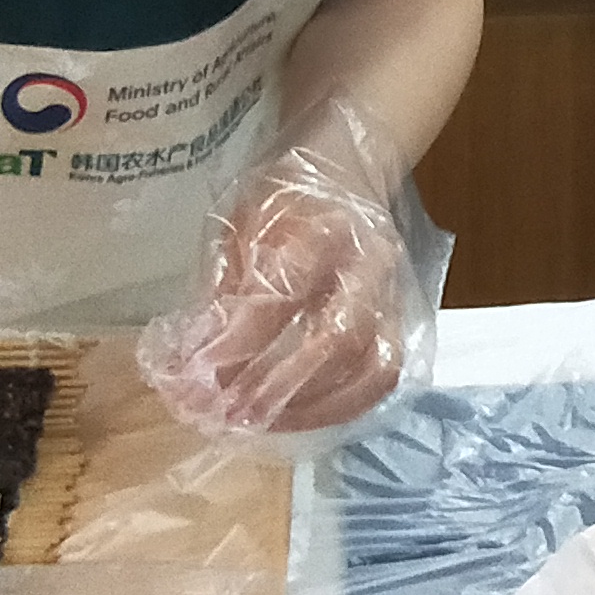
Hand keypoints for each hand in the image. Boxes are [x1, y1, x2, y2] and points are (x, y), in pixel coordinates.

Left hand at [141, 98, 424, 435]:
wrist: (352, 170)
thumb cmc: (284, 199)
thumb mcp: (235, 224)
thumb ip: (219, 292)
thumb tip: (190, 363)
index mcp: (318, 224)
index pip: (282, 292)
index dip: (236, 343)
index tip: (193, 379)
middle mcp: (367, 262)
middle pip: (338, 338)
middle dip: (276, 388)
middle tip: (222, 416)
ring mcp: (394, 294)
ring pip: (372, 367)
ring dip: (310, 408)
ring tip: (255, 425)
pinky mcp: (404, 320)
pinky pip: (382, 376)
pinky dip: (340, 407)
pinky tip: (295, 417)